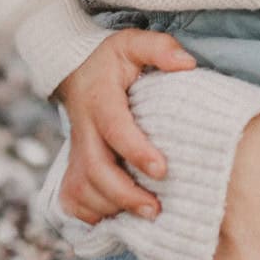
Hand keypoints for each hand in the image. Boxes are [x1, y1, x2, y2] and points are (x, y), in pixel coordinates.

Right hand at [55, 28, 196, 221]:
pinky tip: (117, 216)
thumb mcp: (133, 43)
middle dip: (124, 194)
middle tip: (155, 208)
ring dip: (111, 206)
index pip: (115, 129)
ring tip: (146, 212)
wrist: (75, 70)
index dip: (137, 151)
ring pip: (82, 189)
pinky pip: (72, 199)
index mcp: (100, 100)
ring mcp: (74, 151)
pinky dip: (91, 214)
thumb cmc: (112, 60)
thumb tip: (188, 63)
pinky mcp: (71, 166)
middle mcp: (83, 129)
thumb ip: (160, 48)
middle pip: (94, 169)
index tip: (163, 170)